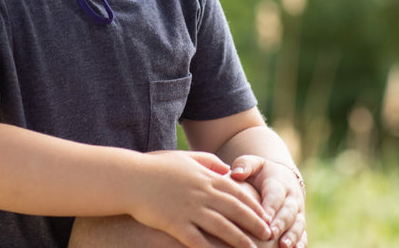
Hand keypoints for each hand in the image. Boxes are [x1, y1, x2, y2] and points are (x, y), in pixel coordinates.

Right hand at [128, 151, 273, 247]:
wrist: (130, 178)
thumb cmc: (155, 167)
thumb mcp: (184, 158)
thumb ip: (208, 161)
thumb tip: (227, 169)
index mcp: (205, 177)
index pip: (237, 192)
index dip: (253, 205)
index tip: (266, 215)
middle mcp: (201, 193)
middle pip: (234, 210)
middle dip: (254, 223)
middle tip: (269, 234)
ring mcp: (189, 209)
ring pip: (221, 227)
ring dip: (239, 240)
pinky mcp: (175, 224)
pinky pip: (198, 240)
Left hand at [230, 156, 307, 247]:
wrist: (283, 179)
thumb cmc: (261, 173)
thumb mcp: (254, 164)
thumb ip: (245, 165)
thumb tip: (235, 172)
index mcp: (279, 183)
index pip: (275, 195)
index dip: (271, 207)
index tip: (264, 217)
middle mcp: (292, 199)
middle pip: (288, 212)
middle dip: (280, 224)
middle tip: (271, 234)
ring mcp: (298, 213)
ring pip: (298, 225)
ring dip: (292, 236)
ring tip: (283, 246)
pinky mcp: (299, 224)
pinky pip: (303, 235)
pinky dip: (300, 243)